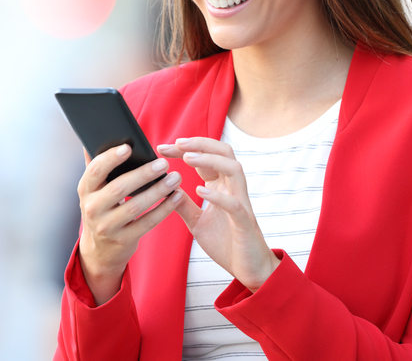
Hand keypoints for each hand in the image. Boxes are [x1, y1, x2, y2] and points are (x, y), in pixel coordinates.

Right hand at [77, 144, 183, 304]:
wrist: (100, 250)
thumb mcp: (93, 190)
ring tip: (175, 178)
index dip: (110, 158)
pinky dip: (164, 210)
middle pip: (119, 188)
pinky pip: (147, 223)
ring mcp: (107, 226)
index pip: (95, 170)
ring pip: (136, 206)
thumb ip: (95, 166)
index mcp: (85, 190)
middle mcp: (93, 208)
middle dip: (143, 174)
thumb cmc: (101, 209)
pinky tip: (177, 197)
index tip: (128, 147)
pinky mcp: (124, 240)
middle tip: (163, 163)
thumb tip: (92, 139)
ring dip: (158, 191)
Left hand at [158, 137, 279, 290]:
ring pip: (234, 170)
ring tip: (187, 158)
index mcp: (222, 187)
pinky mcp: (245, 223)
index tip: (162, 147)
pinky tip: (200, 191)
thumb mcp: (196, 222)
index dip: (185, 149)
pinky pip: (235, 204)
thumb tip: (164, 187)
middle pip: (224, 153)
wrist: (248, 270)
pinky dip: (218, 195)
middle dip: (201, 144)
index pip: (205, 157)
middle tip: (177, 142)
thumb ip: (183, 204)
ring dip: (210, 160)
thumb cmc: (226, 243)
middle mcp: (233, 189)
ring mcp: (241, 204)